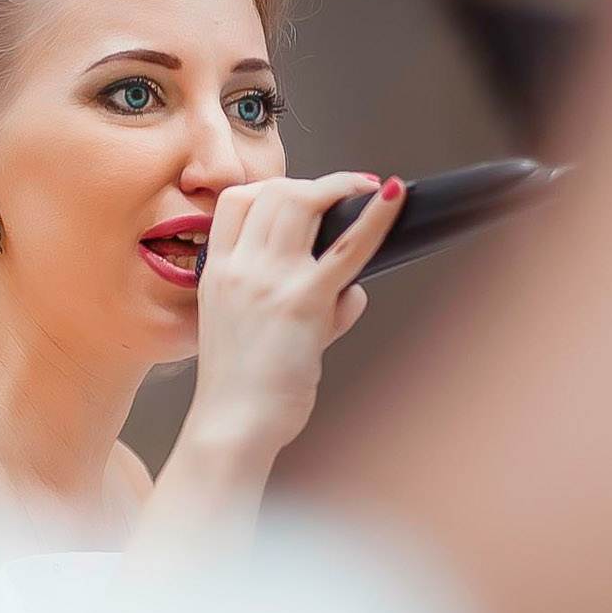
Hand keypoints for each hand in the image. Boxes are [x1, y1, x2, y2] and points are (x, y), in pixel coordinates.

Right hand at [183, 173, 404, 462]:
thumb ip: (287, 300)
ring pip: (304, 202)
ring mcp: (270, 281)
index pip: (235, 202)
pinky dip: (377, 217)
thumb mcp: (244, 331)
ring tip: (371, 191)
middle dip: (315, 186)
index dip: (269, 189)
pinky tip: (394, 196)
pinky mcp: (305, 302)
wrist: (233, 426)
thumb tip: (349, 292)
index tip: (297, 195)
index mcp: (217, 272)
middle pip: (276, 192)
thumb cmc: (242, 389)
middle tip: (346, 195)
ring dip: (342, 189)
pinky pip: (348, 247)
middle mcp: (240, 268)